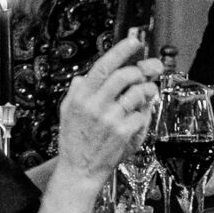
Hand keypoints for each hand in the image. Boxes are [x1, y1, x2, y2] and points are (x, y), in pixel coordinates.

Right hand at [56, 38, 162, 183]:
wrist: (79, 170)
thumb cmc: (74, 143)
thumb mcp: (66, 113)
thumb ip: (75, 93)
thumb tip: (82, 78)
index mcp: (81, 97)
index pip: (103, 66)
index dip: (121, 51)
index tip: (134, 42)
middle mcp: (95, 105)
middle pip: (124, 76)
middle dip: (140, 71)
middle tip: (146, 72)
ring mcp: (110, 119)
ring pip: (137, 94)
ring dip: (147, 91)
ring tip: (145, 95)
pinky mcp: (123, 132)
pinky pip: (142, 114)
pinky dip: (145, 113)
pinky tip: (138, 116)